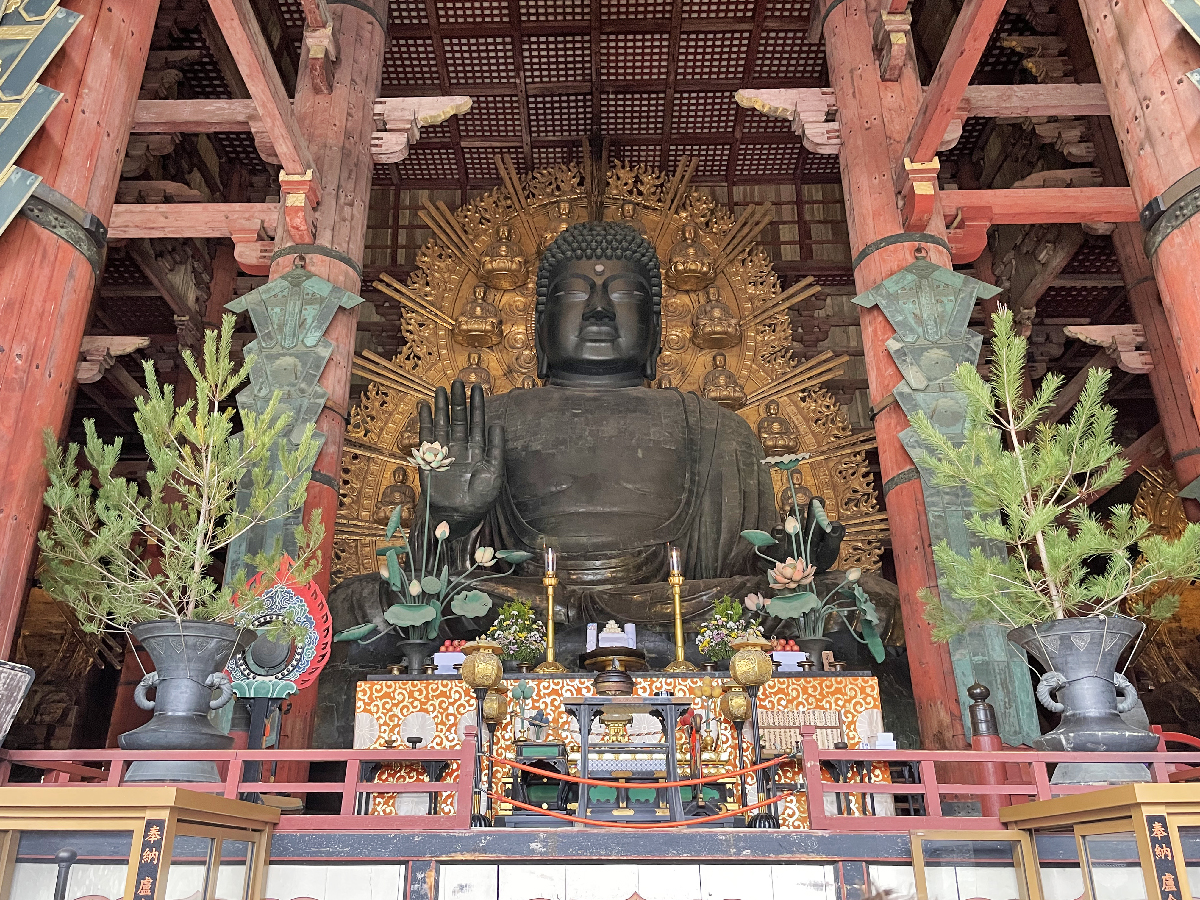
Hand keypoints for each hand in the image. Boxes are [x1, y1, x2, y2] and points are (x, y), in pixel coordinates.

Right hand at [417, 380, 504, 537]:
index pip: (477, 422)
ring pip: (443, 424)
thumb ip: (496, 449)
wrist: (458, 517)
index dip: (477, 405)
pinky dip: (425, 422)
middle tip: (459, 381)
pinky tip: (425, 407)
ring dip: (442, 407)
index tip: (478, 388)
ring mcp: (445, 452)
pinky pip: (427, 437)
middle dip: (459, 401)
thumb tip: (497, 424)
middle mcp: (461, 448)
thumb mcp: (494, 473)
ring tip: (441, 389)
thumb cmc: (480, 500)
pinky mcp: (430, 459)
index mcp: (478, 451)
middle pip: (459, 419)